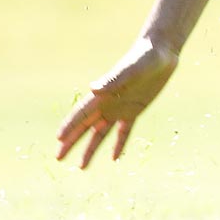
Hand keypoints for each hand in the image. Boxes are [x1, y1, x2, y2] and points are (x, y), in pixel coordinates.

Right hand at [57, 37, 179, 168]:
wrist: (161, 53)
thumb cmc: (145, 57)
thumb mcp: (131, 69)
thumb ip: (113, 80)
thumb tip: (93, 89)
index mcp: (103, 95)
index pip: (81, 114)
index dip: (69, 127)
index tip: (58, 140)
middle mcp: (108, 103)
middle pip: (85, 126)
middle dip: (71, 142)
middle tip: (58, 158)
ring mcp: (120, 108)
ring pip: (101, 133)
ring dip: (91, 148)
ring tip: (81, 166)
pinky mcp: (135, 110)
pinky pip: (124, 131)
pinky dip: (118, 144)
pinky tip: (113, 158)